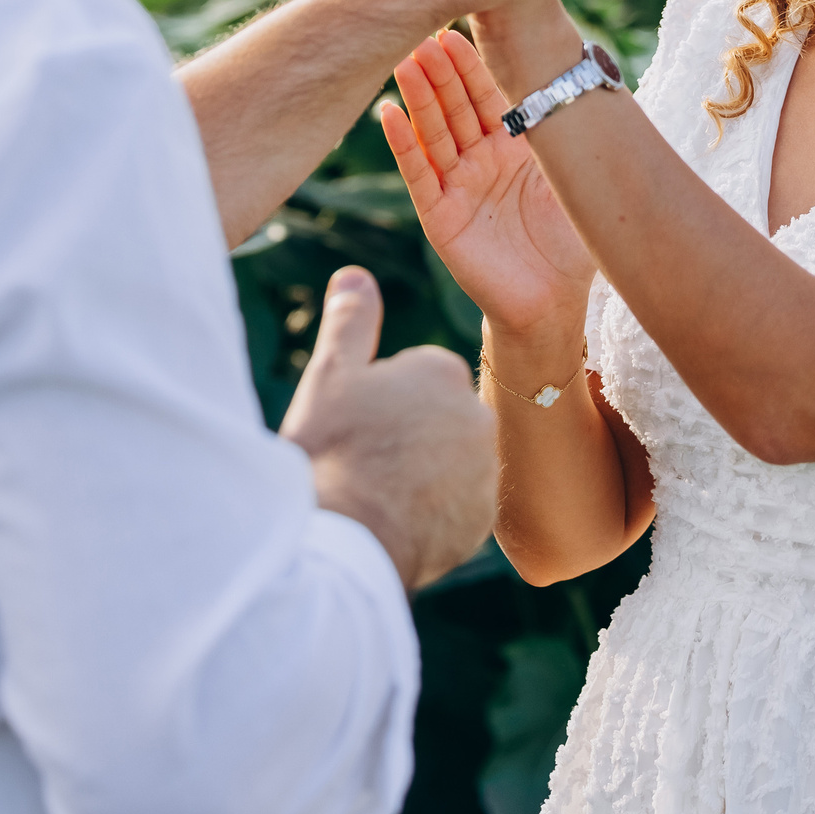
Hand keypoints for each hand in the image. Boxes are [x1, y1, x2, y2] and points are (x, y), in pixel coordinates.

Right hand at [278, 267, 494, 590]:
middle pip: (435, 417)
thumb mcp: (330, 375)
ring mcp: (484, 472)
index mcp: (443, 371)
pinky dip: (432, 512)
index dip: (378, 400)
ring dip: (422, 472)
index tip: (355, 424)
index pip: (414, 375)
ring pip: (448, 462)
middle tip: (363, 458)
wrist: (344, 540)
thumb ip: (351, 320)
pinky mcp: (481, 521)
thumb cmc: (332, 451)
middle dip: (408, 432)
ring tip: (376, 492)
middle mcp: (478, 417)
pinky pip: (456, 507)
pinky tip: (394, 520)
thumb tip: (355, 274)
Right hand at [379, 31, 593, 338]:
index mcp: (513, 145)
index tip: (459, 25)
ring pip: (433, 132)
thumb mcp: (577, 179)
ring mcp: (457, 185)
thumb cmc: (573, 245)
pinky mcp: (440, 216)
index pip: (489, 94)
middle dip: (441, 68)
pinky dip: (402, 145)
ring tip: (402, 60)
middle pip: (456, 105)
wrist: (555, 305)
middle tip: (424, 27)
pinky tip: (387, 114)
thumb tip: (577, 75)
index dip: (474, 62)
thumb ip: (567, 134)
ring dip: (418, 96)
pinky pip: (419, 175)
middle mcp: (479, 159)